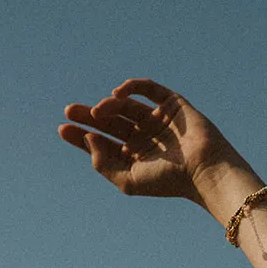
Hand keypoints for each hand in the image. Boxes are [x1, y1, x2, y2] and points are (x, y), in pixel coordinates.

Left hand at [58, 79, 241, 201]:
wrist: (203, 169)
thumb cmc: (168, 180)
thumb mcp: (127, 179)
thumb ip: (103, 163)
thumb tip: (88, 138)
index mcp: (133, 156)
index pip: (101, 142)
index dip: (81, 136)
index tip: (63, 129)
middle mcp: (142, 136)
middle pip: (109, 122)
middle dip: (88, 116)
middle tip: (69, 111)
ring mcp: (156, 118)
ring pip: (124, 105)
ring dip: (108, 106)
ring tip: (97, 112)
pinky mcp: (171, 103)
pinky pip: (147, 89)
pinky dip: (130, 87)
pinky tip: (116, 95)